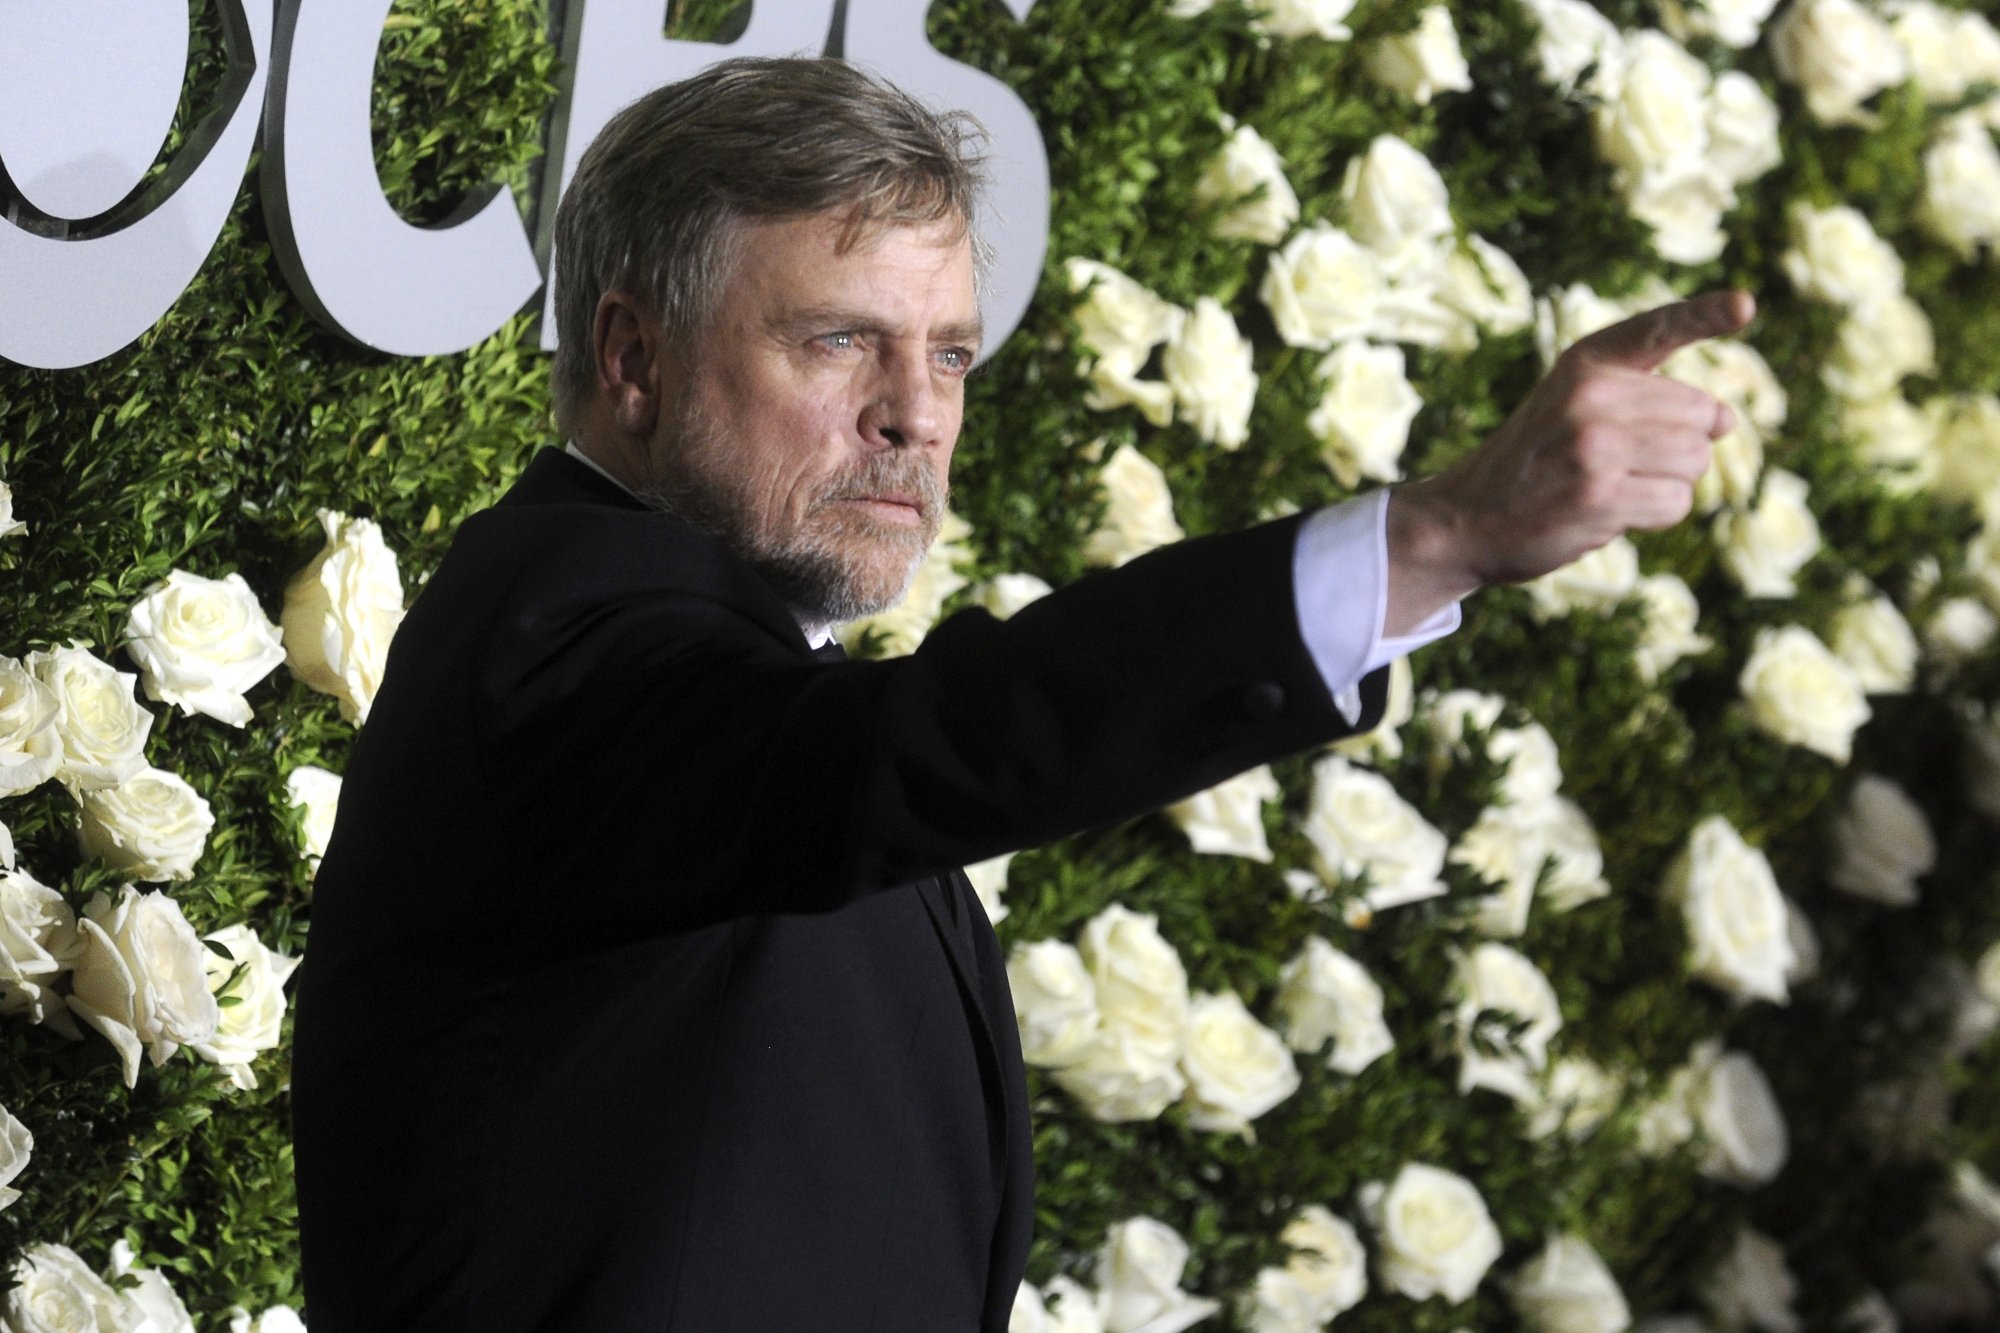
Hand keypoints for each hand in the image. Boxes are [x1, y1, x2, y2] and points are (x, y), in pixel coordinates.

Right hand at [1383, 289, 1754, 635]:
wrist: (1466, 516)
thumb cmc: (1535, 461)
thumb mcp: (1572, 403)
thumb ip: (1649, 399)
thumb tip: (1729, 420)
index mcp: (1586, 362)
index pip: (1658, 328)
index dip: (1706, 315)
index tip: (1745, 305)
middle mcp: (1590, 395)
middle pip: (1703, 416)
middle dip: (1682, 446)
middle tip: (1622, 462)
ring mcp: (1593, 446)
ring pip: (1695, 462)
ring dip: (1668, 482)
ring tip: (1614, 486)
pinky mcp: (1598, 497)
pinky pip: (1674, 502)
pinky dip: (1655, 514)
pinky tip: (1611, 512)